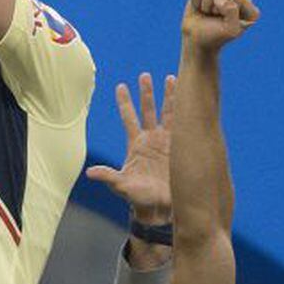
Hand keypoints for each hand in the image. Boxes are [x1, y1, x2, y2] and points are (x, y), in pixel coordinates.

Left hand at [85, 73, 174, 223]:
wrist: (162, 208)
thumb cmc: (139, 198)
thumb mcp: (121, 186)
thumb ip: (108, 177)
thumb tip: (90, 173)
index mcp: (136, 145)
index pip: (129, 118)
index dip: (125, 102)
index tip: (120, 86)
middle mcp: (151, 140)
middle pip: (148, 110)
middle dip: (146, 93)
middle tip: (145, 75)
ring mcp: (167, 142)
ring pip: (168, 114)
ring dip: (170, 97)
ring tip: (172, 78)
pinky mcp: (181, 148)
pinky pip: (186, 126)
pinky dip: (188, 113)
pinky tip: (192, 99)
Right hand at [181, 0, 258, 51]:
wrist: (196, 40)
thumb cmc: (215, 36)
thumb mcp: (230, 29)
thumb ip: (232, 10)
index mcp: (250, 11)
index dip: (227, 9)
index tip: (225, 22)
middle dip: (216, 7)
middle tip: (216, 18)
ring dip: (206, 4)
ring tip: (208, 14)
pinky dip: (196, 1)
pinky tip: (200, 8)